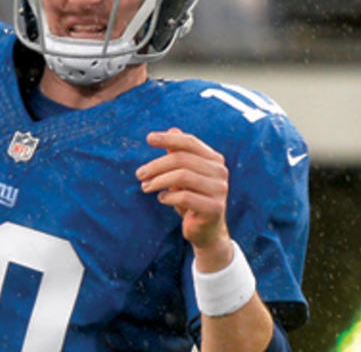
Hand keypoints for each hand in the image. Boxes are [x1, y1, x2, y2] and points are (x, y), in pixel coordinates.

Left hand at [136, 127, 234, 271]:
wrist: (206, 232)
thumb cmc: (192, 198)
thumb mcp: (184, 175)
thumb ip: (179, 153)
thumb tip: (172, 129)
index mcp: (214, 160)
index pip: (190, 142)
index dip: (169, 138)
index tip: (148, 139)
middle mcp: (220, 172)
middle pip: (182, 159)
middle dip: (156, 165)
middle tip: (139, 174)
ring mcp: (219, 190)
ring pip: (182, 176)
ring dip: (158, 181)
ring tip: (145, 187)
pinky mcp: (214, 208)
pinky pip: (185, 197)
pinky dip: (168, 196)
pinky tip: (162, 199)